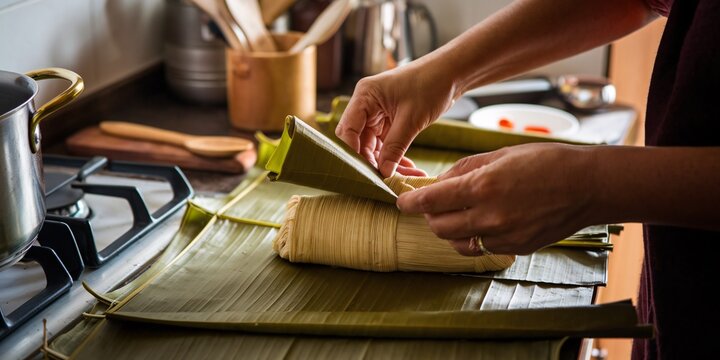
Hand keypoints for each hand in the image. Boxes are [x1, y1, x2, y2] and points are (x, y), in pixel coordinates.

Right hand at [335, 64, 454, 176]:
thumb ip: (394, 147)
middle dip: (372, 162)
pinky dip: (396, 156)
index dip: (353, 153)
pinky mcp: (390, 121)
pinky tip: (409, 168)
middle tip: (385, 181)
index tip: (365, 173)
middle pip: (358, 141)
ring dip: (388, 163)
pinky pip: (387, 144)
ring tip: (406, 176)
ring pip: (374, 146)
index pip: (347, 130)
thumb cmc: (431, 84)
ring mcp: (378, 114)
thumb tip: (383, 173)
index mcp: (365, 96)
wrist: (452, 73)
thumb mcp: (411, 119)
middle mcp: (367, 105)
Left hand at [396, 143, 596, 254]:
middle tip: (433, 204)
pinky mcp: (515, 248)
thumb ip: (465, 169)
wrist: (587, 186)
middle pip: (439, 226)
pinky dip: (470, 238)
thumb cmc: (546, 162)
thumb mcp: (500, 154)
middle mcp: (489, 216)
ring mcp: (502, 236)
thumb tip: (440, 181)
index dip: (411, 202)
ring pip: (456, 242)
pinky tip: (477, 224)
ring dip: (447, 229)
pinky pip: (480, 248)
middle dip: (429, 215)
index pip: (432, 201)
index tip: (402, 201)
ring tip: (455, 213)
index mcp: (482, 187)